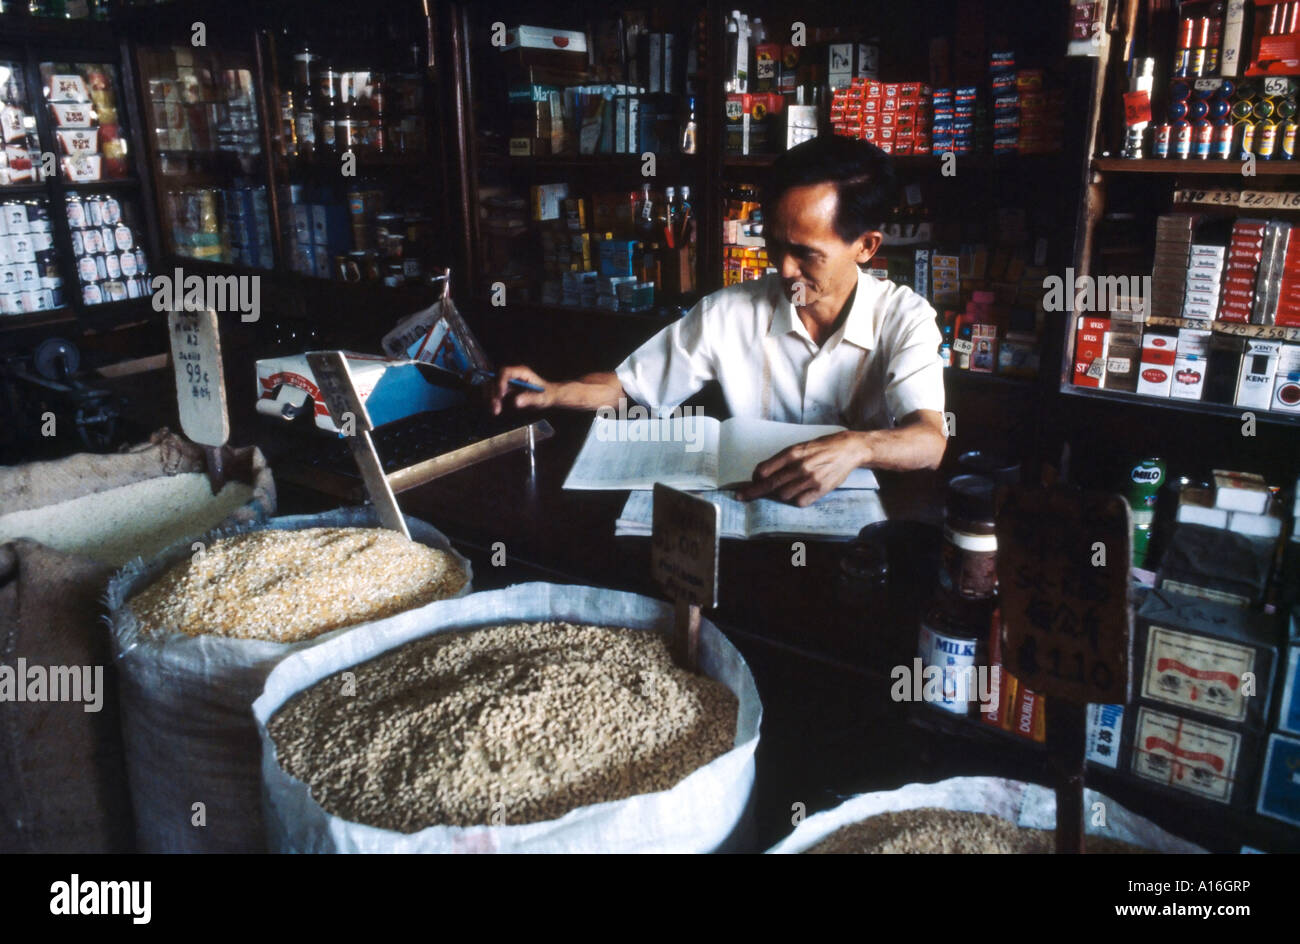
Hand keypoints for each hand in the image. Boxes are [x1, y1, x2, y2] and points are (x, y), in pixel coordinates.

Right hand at [490, 365, 553, 414]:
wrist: (548, 396)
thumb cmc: (547, 394)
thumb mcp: (541, 398)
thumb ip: (530, 399)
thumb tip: (516, 402)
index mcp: (522, 372)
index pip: (505, 372)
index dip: (500, 383)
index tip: (501, 396)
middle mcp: (513, 374)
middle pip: (495, 378)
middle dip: (493, 392)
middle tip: (496, 407)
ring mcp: (508, 381)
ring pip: (492, 385)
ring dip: (491, 397)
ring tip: (496, 411)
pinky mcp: (506, 388)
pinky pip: (494, 392)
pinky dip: (492, 400)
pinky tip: (496, 410)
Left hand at [736, 431, 867, 506]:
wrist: (848, 449)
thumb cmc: (822, 447)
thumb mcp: (800, 447)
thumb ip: (782, 460)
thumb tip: (762, 473)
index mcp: (792, 453)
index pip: (764, 470)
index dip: (754, 478)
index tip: (750, 482)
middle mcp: (799, 466)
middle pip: (770, 485)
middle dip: (753, 492)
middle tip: (741, 496)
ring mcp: (810, 479)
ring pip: (783, 495)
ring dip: (779, 494)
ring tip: (785, 488)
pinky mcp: (820, 489)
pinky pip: (799, 502)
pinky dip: (795, 500)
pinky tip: (798, 493)